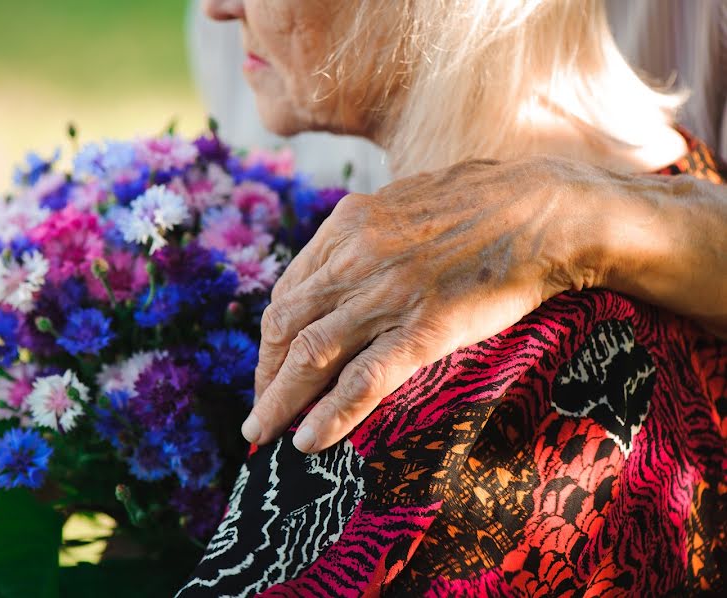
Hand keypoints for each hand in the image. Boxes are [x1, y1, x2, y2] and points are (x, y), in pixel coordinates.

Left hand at [241, 157, 604, 452]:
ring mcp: (389, 294)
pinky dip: (331, 414)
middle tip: (261, 409)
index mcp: (347, 223)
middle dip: (266, 374)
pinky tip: (309, 441)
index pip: (288, 291)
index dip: (271, 338)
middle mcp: (356, 257)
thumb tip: (345, 271)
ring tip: (264, 433)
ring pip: (313, 356)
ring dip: (280, 401)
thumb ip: (366, 235)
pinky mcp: (426, 328)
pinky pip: (364, 379)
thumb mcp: (405, 201)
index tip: (270, 365)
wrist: (547, 211)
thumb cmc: (483, 204)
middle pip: (286, 326)